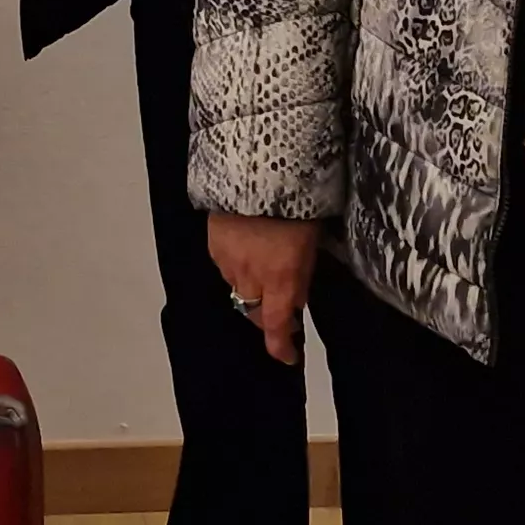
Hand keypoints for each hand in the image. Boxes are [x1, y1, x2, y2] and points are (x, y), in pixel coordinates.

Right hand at [204, 214, 317, 365]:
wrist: (259, 167)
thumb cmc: (298, 204)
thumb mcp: (311, 244)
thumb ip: (301, 277)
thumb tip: (295, 301)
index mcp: (280, 279)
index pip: (275, 327)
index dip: (280, 347)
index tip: (287, 356)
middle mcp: (250, 276)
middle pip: (253, 311)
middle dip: (265, 312)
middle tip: (279, 306)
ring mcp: (228, 260)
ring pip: (238, 287)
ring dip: (251, 285)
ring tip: (263, 264)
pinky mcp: (213, 243)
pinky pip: (225, 265)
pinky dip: (236, 264)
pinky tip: (246, 246)